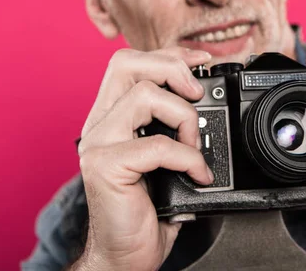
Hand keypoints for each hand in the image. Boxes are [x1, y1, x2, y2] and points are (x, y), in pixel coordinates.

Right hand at [75, 48, 214, 270]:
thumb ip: (172, 129)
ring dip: (184, 118)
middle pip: (127, 63)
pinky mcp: (105, 166)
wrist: (124, 255)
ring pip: (144, 96)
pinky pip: (159, 145)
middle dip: (172, 68)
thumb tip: (206, 106)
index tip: (201, 61)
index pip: (132, 63)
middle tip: (196, 95)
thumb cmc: (145, 210)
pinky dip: (189, 158)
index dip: (169, 55)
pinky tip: (198, 176)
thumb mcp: (164, 160)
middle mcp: (100, 124)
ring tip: (194, 147)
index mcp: (112, 117)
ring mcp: (99, 143)